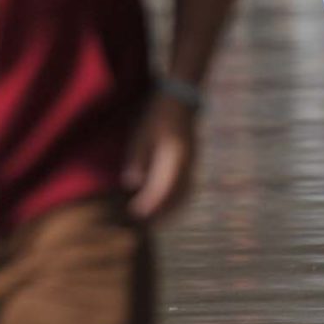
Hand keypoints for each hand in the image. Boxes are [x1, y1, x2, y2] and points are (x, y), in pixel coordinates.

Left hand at [124, 94, 197, 221]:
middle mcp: (186, 163)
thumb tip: (131, 183)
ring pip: (184, 193)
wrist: (180, 100)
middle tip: (142, 223)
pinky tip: (167, 205)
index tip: (135, 213)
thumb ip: (137, 160)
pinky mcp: (192, 163)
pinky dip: (177, 199)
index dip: (149, 203)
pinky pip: (187, 187)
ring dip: (170, 208)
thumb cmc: (156, 117)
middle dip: (160, 211)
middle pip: (175, 195)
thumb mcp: (141, 136)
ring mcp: (192, 163)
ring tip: (155, 219)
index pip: (162, 187)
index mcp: (173, 156)